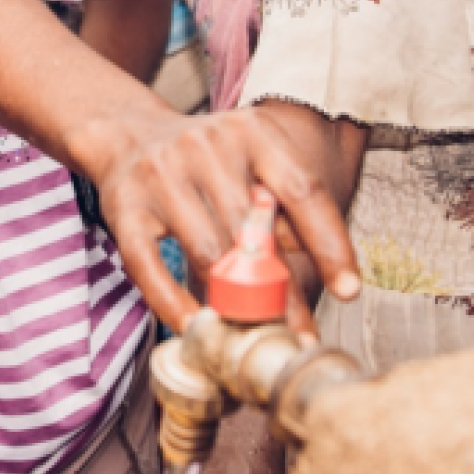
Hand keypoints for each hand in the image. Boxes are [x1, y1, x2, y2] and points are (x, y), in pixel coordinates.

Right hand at [94, 103, 359, 336]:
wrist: (129, 134)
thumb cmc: (207, 162)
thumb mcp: (253, 163)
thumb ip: (288, 212)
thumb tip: (333, 278)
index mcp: (253, 132)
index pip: (303, 191)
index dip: (330, 244)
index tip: (349, 291)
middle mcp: (207, 147)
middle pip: (254, 235)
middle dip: (280, 297)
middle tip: (297, 339)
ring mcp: (162, 175)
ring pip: (207, 255)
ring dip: (232, 307)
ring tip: (252, 341)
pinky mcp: (124, 206)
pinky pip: (150, 266)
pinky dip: (173, 303)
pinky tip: (195, 328)